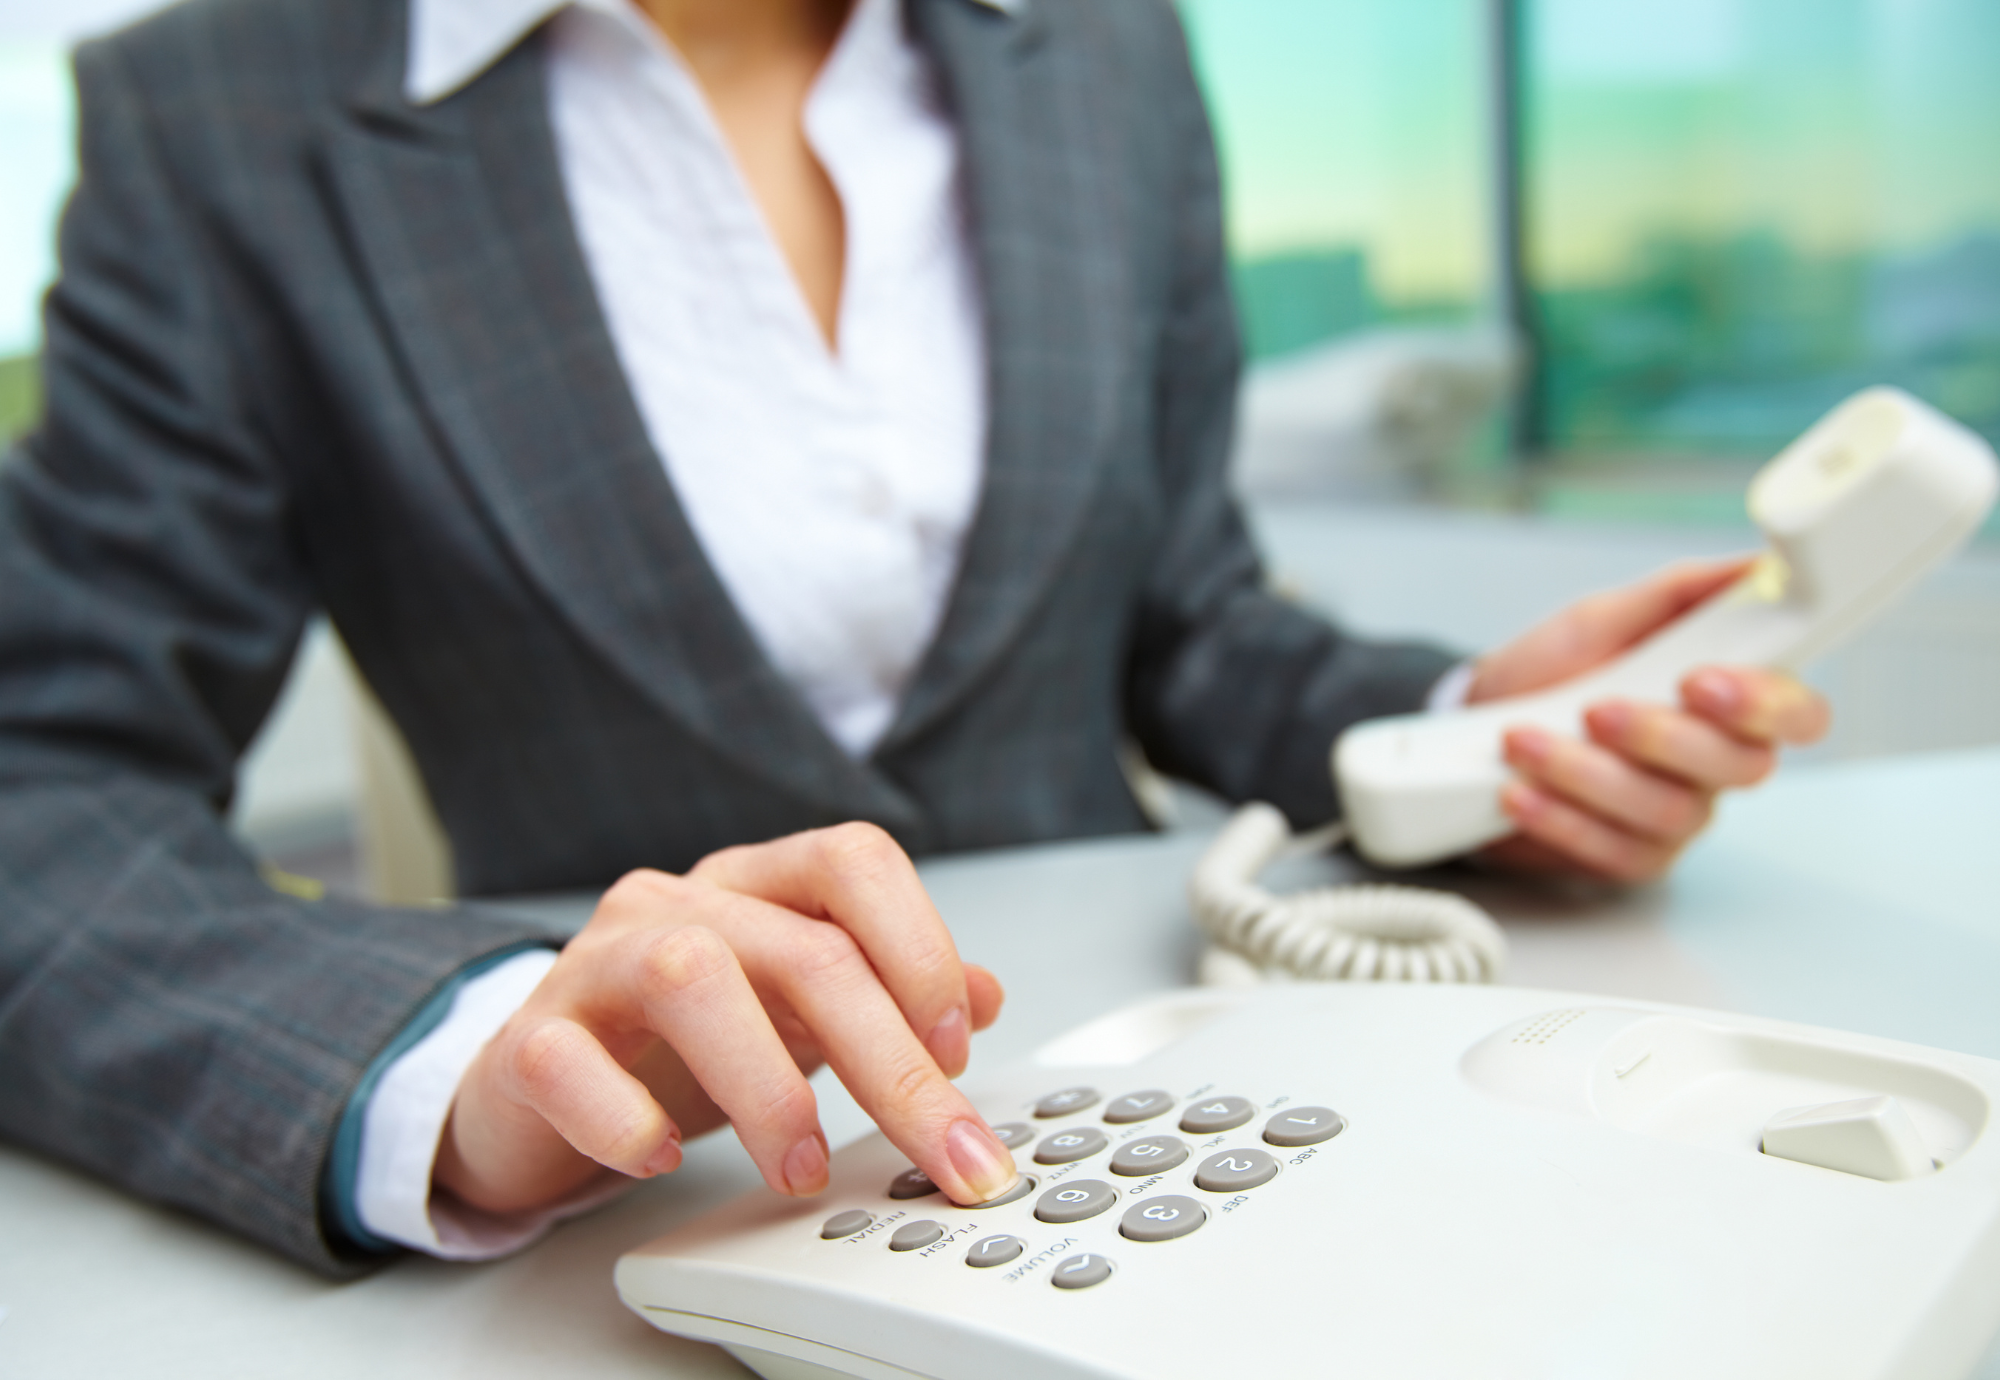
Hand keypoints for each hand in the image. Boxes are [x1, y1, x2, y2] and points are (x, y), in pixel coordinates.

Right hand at [433, 824, 1015, 1215]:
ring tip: (800, 1165)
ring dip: (768, 1085)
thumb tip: (989, 995)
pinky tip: (661, 1157)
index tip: (958, 1047)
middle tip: (940, 1151)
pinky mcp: (525, 1042)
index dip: (920, 946)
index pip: (853, 861)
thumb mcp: (795, 1011)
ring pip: (690, 975)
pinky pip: (567, 1062)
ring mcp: (594, 964)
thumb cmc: (673, 1045)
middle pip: (802, 948)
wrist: (532, 1088)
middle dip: (890, 1061)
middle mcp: (676, 905)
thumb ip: (886, 993)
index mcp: (753, 885)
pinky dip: (623, 1116)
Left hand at [1465, 558, 1829, 882]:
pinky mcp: (1630, 858)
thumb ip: (1682, 593)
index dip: (1763, 703)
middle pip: (1739, 766)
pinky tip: (1520, 792)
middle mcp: (1715, 765)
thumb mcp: (1604, 619)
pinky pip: (1613, 850)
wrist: (1470, 732)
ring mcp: (1677, 817)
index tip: (1699, 680)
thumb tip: (1757, 565)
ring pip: (1666, 809)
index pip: (1796, 712)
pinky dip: (1559, 818)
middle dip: (1661, 736)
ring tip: (1524, 742)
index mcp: (1727, 701)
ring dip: (1586, 773)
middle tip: (1596, 710)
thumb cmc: (1549, 675)